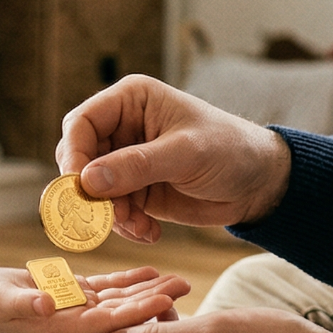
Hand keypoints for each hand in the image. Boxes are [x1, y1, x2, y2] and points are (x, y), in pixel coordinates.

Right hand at [0, 266, 188, 332]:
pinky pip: (108, 288)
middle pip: (122, 312)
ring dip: (149, 289)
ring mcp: (79, 309)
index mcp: (64, 327)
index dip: (135, 313)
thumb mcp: (1, 301)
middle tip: (186, 286)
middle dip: (153, 300)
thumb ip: (23, 304)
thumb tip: (45, 306)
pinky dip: (130, 280)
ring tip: (179, 279)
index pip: (107, 323)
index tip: (163, 302)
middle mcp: (77, 321)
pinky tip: (153, 270)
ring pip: (120, 299)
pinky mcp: (77, 295)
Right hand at [56, 74, 293, 242]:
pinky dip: (125, 226)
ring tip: (140, 226)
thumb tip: (87, 180)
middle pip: (79, 160)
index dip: (73, 154)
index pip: (81, 123)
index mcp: (130, 101)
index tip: (78, 186)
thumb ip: (137, 165)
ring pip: (93, 192)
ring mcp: (126, 162)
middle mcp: (122, 128)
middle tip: (110, 216)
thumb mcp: (185, 153)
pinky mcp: (135, 190)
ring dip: (111, 215)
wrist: (259, 182)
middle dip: (91, 192)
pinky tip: (150, 232)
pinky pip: (112, 211)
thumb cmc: (229, 149)